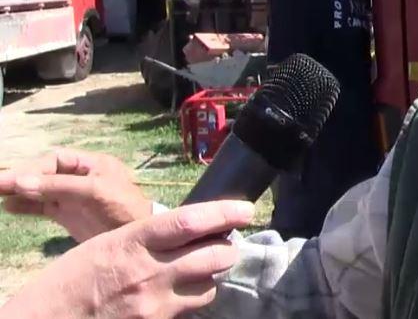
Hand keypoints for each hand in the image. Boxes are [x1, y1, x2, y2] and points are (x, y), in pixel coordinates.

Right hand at [0, 148, 151, 241]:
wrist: (143, 241)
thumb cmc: (124, 209)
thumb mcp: (95, 192)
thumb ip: (59, 186)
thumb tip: (21, 181)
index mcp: (93, 165)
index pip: (55, 159)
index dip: (33, 168)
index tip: (14, 180)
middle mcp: (81, 178)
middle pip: (44, 173)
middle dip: (21, 178)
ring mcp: (74, 197)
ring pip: (40, 190)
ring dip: (18, 192)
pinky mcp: (69, 214)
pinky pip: (43, 207)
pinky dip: (26, 207)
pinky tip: (8, 207)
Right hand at [0, 200, 253, 318]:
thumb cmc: (71, 281)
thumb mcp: (106, 246)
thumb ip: (146, 239)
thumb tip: (185, 231)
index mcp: (133, 242)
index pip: (190, 221)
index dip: (225, 214)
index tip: (246, 210)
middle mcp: (149, 271)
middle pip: (214, 255)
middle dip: (227, 247)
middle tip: (225, 243)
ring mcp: (154, 303)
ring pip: (210, 286)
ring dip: (211, 275)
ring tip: (200, 269)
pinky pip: (191, 310)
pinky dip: (194, 300)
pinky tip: (181, 294)